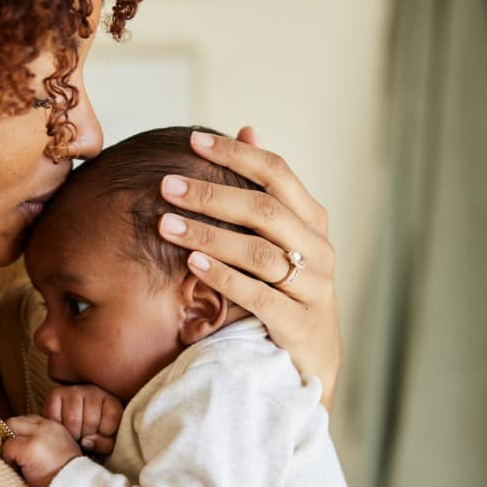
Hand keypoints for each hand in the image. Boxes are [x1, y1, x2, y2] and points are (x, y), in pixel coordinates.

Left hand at [3, 415, 81, 486]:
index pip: (29, 420)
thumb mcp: (61, 449)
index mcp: (55, 426)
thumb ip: (45, 440)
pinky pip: (7, 447)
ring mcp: (37, 435)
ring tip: (19, 463)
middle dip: (12, 436)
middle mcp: (46, 426)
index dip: (22, 434)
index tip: (24, 449)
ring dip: (10, 446)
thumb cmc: (66, 475)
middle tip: (17, 455)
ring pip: (10, 428)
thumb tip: (25, 441)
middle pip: (16, 421)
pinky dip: (9, 459)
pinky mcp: (28, 448)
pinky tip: (21, 471)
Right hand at [43, 384, 123, 453]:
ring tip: (74, 433)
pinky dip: (57, 427)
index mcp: (111, 402)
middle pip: (90, 421)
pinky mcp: (56, 394)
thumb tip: (86, 441)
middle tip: (84, 436)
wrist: (76, 423)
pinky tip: (63, 427)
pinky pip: (55, 416)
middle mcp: (93, 391)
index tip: (99, 436)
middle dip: (86, 436)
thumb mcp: (108, 441)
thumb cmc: (95, 433)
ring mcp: (74, 390)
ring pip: (73, 419)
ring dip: (72, 433)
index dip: (103, 436)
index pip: (110, 424)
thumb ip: (105, 444)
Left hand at [158, 127, 340, 409]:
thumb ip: (265, 188)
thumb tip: (248, 128)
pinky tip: (192, 263)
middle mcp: (319, 248)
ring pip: (260, 252)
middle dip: (212, 194)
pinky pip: (259, 295)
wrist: (312, 359)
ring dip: (209, 235)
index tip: (193, 139)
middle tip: (168, 186)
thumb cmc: (287, 287)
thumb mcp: (282, 236)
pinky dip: (224, 277)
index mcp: (312, 220)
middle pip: (265, 209)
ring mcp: (313, 287)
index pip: (278, 172)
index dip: (236, 153)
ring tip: (166, 224)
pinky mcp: (299, 323)